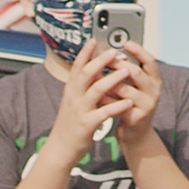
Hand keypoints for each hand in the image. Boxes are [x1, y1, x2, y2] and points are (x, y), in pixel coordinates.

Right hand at [44, 41, 134, 165]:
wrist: (61, 149)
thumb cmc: (70, 124)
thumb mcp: (72, 102)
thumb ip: (80, 88)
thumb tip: (91, 73)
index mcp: (70, 90)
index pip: (77, 67)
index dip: (85, 53)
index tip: (94, 40)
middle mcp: (73, 97)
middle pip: (87, 73)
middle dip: (101, 61)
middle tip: (115, 52)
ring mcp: (80, 110)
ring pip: (96, 90)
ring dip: (112, 79)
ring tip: (126, 71)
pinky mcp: (87, 125)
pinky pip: (104, 112)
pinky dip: (117, 106)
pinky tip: (128, 102)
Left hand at [105, 42, 163, 144]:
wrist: (135, 134)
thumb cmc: (130, 105)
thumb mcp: (133, 86)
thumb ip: (126, 72)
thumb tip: (108, 52)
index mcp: (154, 80)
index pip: (150, 61)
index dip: (139, 51)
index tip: (126, 43)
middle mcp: (154, 91)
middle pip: (136, 72)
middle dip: (117, 65)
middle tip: (104, 60)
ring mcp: (147, 105)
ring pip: (125, 89)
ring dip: (108, 83)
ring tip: (95, 78)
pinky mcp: (137, 117)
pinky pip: (118, 104)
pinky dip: (106, 99)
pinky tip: (97, 97)